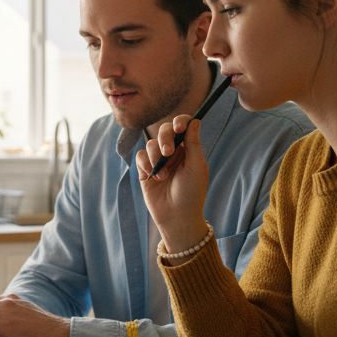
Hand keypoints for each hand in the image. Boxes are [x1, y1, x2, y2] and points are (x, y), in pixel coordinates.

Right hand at [134, 116, 211, 252]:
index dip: (179, 122)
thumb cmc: (191, 192)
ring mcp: (158, 160)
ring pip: (150, 144)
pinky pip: (140, 156)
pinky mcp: (145, 170)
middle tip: (168, 152)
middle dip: (165, 138)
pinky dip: (145, 164)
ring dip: (155, 156)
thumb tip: (194, 120)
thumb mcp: (196, 166)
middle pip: (164, 130)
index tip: (178, 127)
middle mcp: (173, 152)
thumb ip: (193, 142)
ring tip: (162, 174)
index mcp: (188, 149)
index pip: (183, 126)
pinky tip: (152, 175)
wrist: (177, 216)